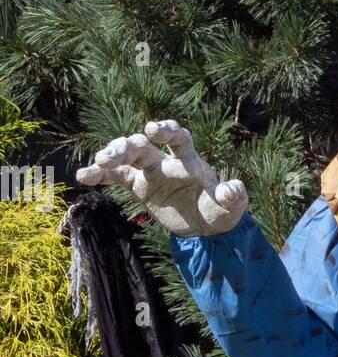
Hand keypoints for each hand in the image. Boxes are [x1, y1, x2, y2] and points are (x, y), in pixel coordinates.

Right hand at [76, 120, 247, 236]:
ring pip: (127, 157)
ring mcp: (150, 172)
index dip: (168, 131)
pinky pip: (116, 177)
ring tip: (97, 165)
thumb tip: (234, 188)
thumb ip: (232, 197)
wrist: (205, 226)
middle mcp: (167, 162)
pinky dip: (100, 176)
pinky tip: (84, 177)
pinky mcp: (139, 186)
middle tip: (113, 155)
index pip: (179, 139)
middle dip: (128, 146)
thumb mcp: (230, 209)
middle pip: (144, 146)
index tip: (153, 129)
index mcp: (189, 162)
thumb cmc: (219, 212)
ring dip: (112, 156)